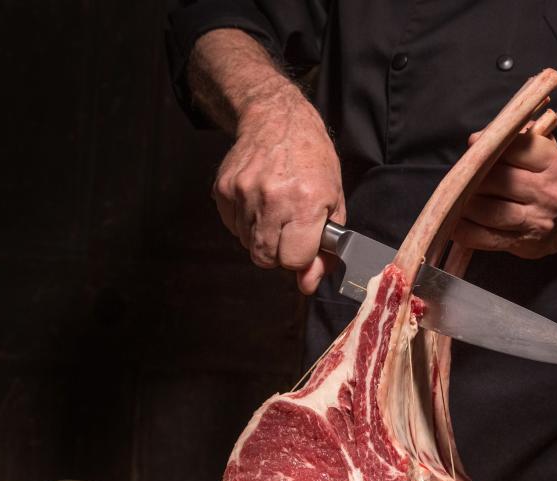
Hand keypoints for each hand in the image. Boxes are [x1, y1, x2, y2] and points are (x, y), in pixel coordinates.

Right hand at [212, 82, 344, 293]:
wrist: (277, 120)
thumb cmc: (313, 161)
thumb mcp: (334, 202)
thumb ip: (324, 249)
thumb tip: (308, 285)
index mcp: (306, 203)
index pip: (294, 260)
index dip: (300, 259)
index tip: (304, 246)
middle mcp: (273, 198)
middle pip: (266, 258)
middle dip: (279, 253)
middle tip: (289, 231)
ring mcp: (244, 193)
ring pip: (247, 244)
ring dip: (262, 236)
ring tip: (275, 210)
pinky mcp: (223, 189)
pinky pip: (232, 226)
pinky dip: (245, 222)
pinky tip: (259, 201)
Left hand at [454, 131, 556, 258]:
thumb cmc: (546, 175)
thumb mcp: (541, 148)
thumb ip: (512, 137)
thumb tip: (477, 141)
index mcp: (555, 163)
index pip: (515, 149)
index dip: (490, 146)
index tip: (474, 146)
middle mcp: (550, 193)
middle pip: (498, 181)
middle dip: (473, 177)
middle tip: (458, 176)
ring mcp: (538, 221)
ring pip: (490, 211)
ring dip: (465, 205)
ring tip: (454, 199)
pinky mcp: (525, 244)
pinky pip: (487, 238)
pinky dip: (465, 231)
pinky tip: (454, 223)